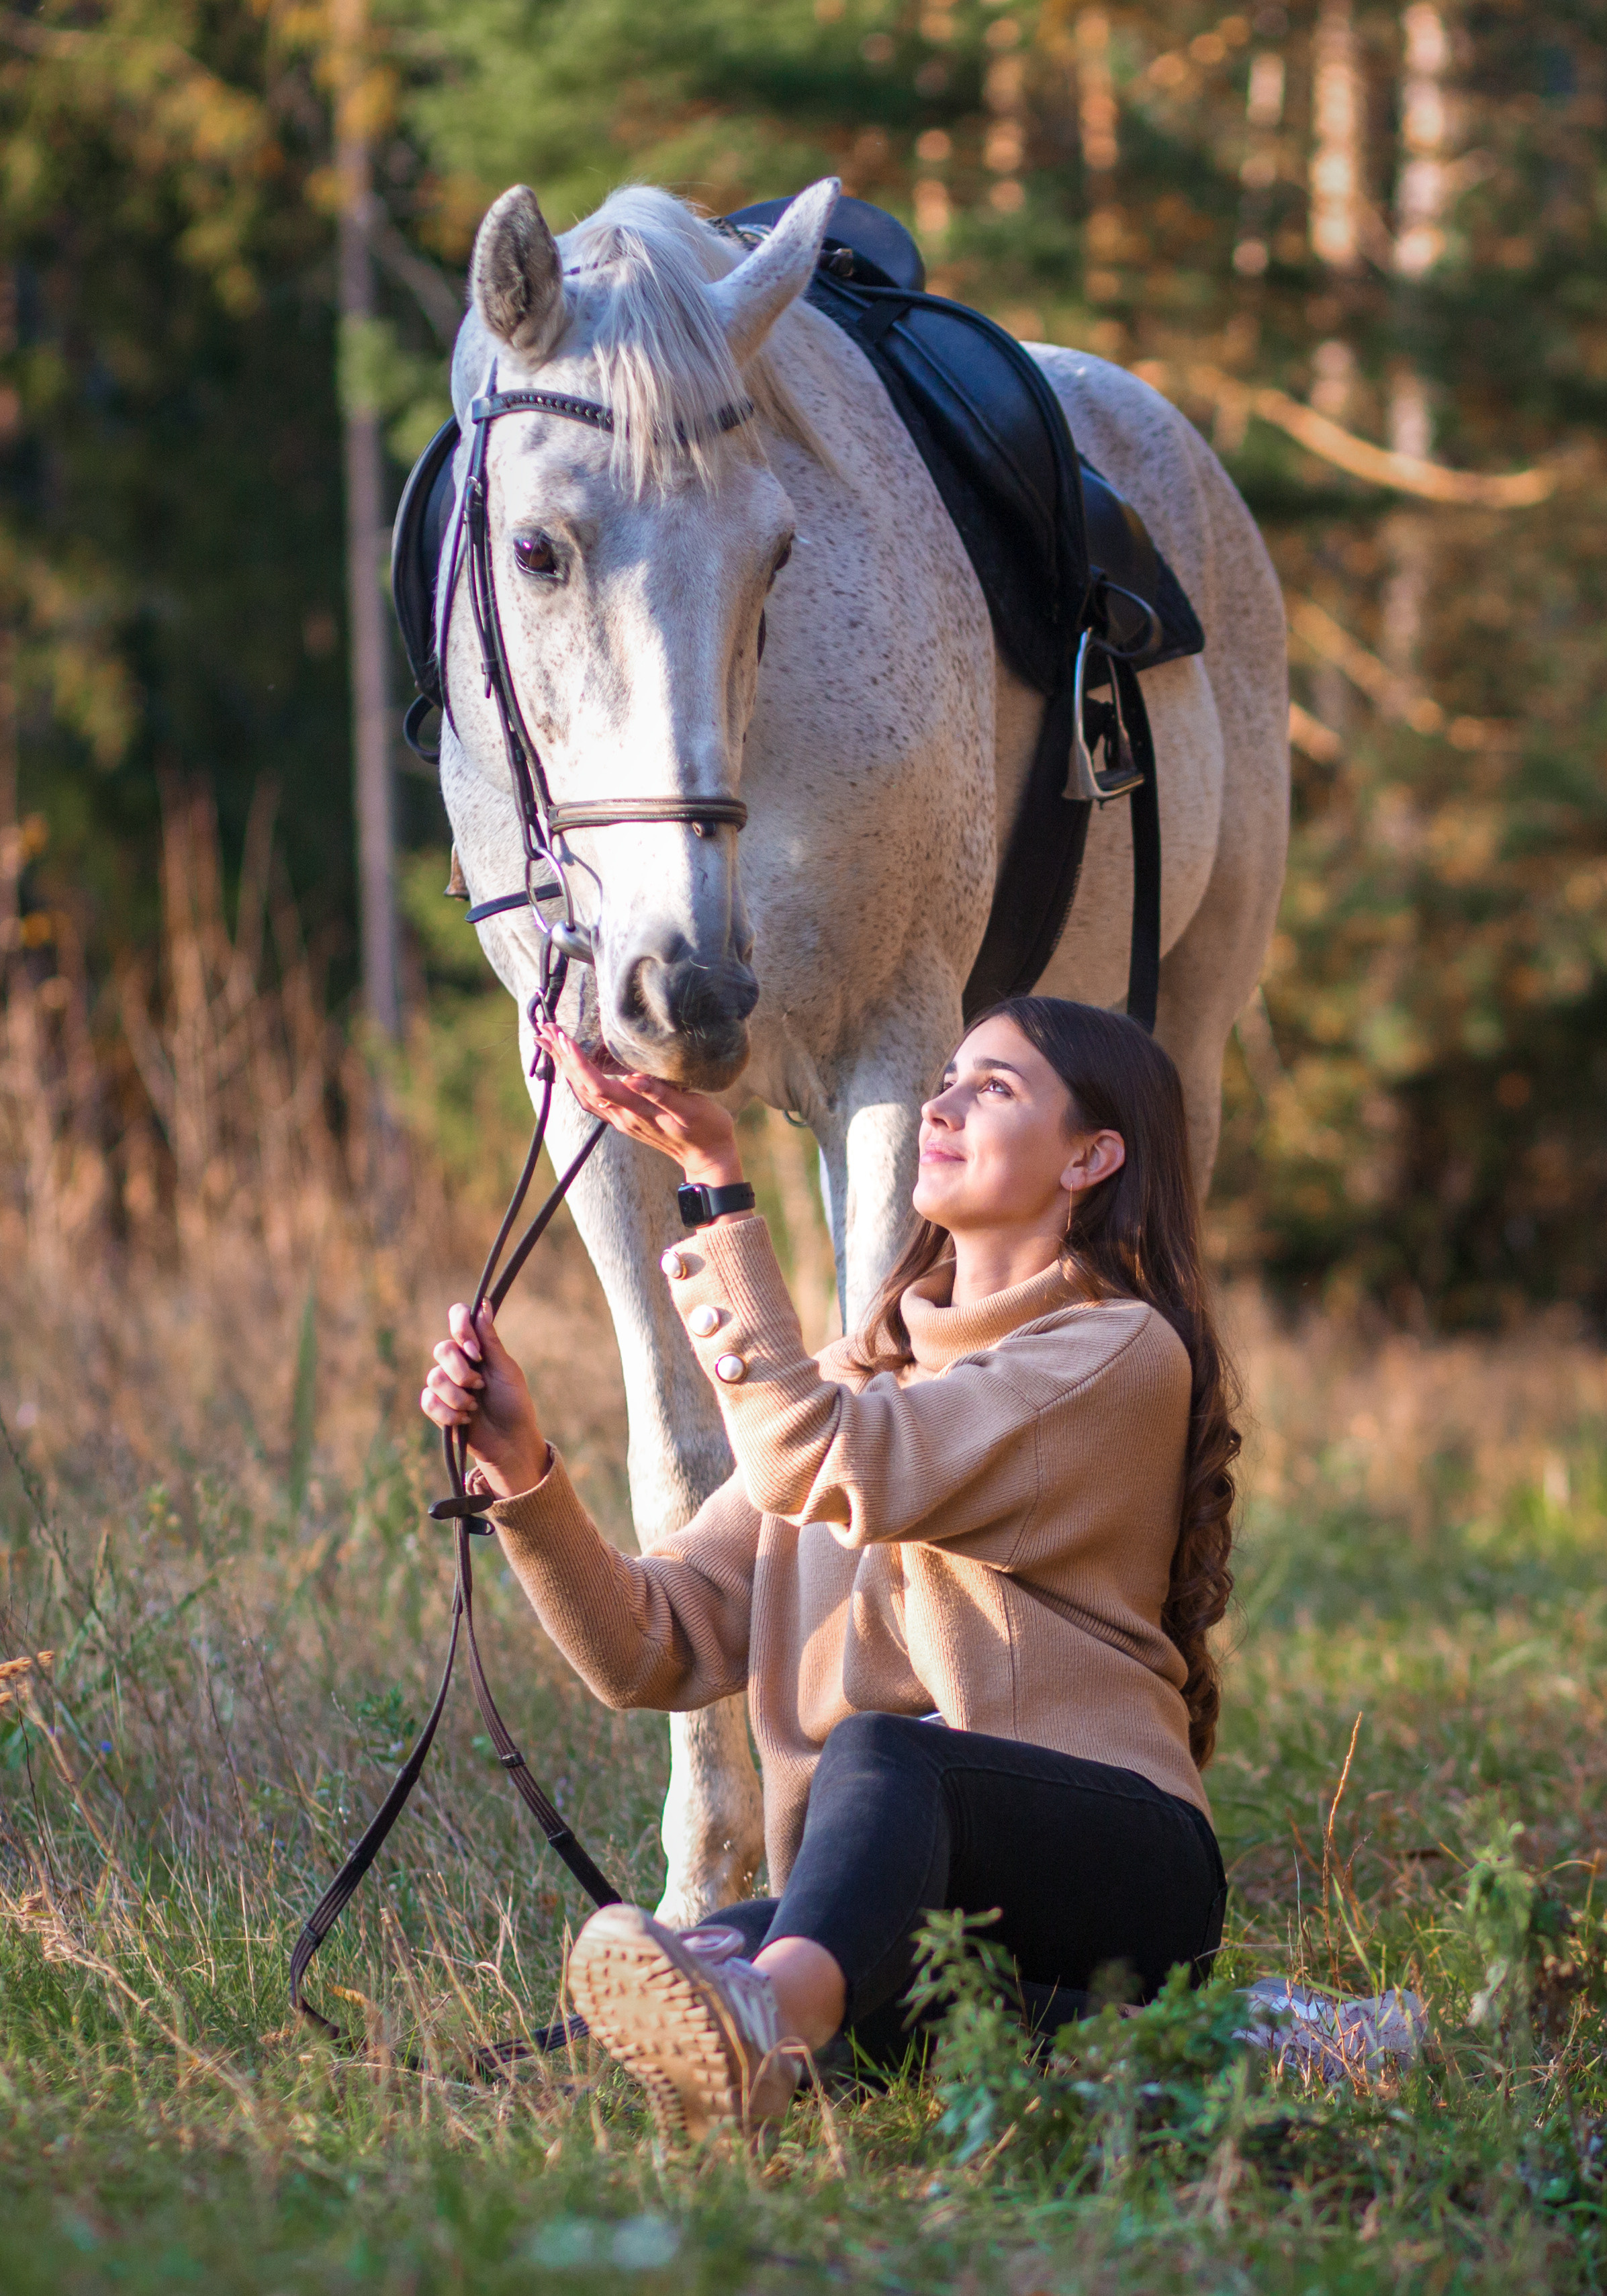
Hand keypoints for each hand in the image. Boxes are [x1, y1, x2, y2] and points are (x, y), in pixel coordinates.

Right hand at [420, 1302, 550, 1500]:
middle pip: (441, 1349)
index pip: (458, 1317)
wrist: (510, 1441)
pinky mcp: (437, 1407)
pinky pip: (427, 1401)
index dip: (460, 1329)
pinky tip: (465, 1420)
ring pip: (434, 1378)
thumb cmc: (514, 1403)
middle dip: (461, 1372)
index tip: (475, 1350)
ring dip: (457, 1396)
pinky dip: (448, 1413)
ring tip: (474, 1408)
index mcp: (477, 1347)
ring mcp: (445, 1385)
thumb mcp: (506, 1369)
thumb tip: (484, 1304)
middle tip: (480, 1386)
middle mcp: (458, 1362)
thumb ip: (490, 1340)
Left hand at [536, 1021, 742, 1187]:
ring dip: (565, 1067)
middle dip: (562, 1057)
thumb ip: (662, 1094)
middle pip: (581, 1086)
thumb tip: (634, 1078)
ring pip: (583, 1092)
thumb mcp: (690, 1109)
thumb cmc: (706, 1130)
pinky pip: (592, 1098)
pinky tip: (574, 1068)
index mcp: (635, 1110)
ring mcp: (621, 1119)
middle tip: (545, 1028)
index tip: (563, 1037)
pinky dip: (577, 1079)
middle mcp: (621, 1116)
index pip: (596, 1083)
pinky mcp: (625, 1119)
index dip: (577, 1061)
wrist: (708, 1158)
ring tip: (551, 1042)